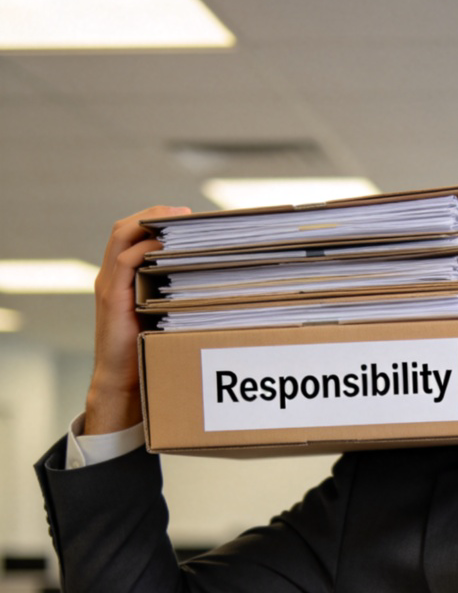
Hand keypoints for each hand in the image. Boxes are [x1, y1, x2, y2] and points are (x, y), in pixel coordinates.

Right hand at [84, 206, 190, 434]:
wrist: (124, 379)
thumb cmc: (148, 350)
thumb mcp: (162, 314)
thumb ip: (176, 294)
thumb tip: (213, 283)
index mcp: (123, 277)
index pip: (132, 235)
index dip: (154, 219)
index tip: (184, 216)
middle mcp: (112, 276)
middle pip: (125, 229)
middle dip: (153, 214)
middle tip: (184, 213)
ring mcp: (109, 285)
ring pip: (121, 238)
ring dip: (147, 223)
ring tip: (175, 220)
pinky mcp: (112, 298)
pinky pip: (123, 263)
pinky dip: (141, 249)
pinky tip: (162, 246)